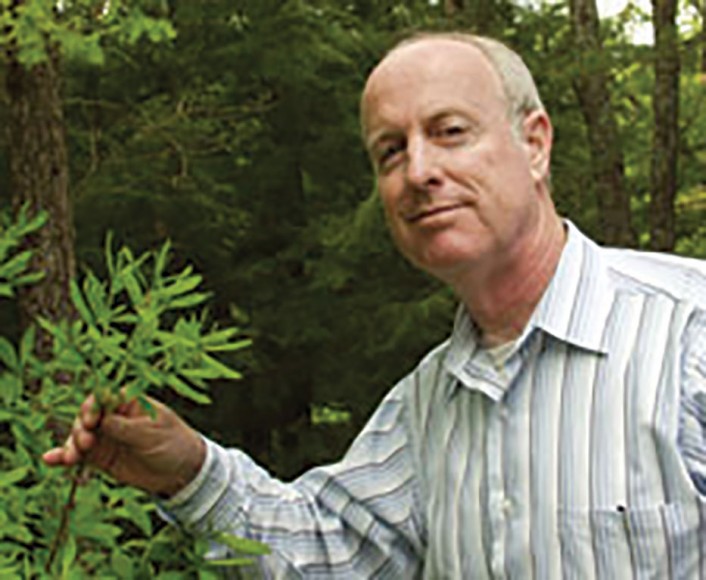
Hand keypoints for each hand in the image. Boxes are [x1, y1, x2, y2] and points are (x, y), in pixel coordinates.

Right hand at [42, 394, 205, 497]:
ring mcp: (106, 437)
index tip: (90, 421)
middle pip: (87, 417)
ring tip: (72, 458)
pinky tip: (51, 459)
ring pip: (79, 436)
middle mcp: (114, 417)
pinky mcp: (102, 457)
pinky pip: (79, 454)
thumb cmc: (173, 444)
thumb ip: (126, 428)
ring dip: (71, 444)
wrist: (182, 472)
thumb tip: (102, 422)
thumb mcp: (152, 434)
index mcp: (130, 402)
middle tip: (86, 443)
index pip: (104, 398)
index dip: (93, 407)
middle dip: (80, 428)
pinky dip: (64, 456)